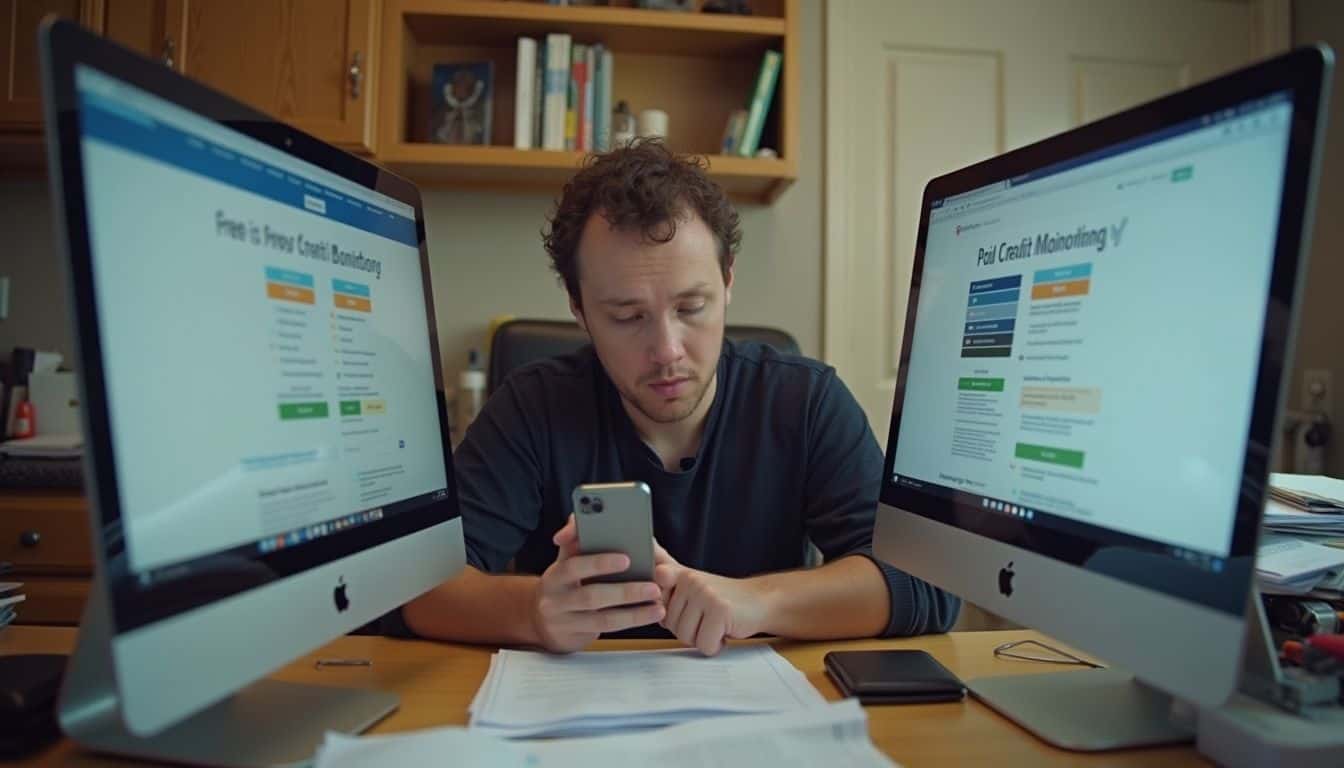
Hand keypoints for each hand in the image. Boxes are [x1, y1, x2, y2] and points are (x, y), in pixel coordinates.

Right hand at [529, 516, 665, 653]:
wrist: (543, 621)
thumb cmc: (565, 584)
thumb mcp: (566, 561)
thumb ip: (576, 540)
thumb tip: (578, 517)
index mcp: (555, 573)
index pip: (573, 565)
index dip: (599, 562)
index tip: (627, 559)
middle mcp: (555, 598)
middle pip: (591, 595)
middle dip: (625, 591)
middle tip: (653, 585)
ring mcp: (563, 621)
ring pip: (602, 618)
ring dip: (633, 612)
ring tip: (658, 602)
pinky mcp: (575, 637)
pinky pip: (606, 630)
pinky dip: (630, 621)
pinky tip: (649, 614)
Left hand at [653, 541, 768, 655]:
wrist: (758, 600)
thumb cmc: (720, 598)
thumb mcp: (690, 582)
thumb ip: (667, 569)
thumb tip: (647, 543)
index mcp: (678, 573)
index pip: (654, 584)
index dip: (660, 602)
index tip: (674, 600)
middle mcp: (689, 579)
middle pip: (670, 624)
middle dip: (688, 630)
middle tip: (706, 618)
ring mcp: (704, 593)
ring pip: (685, 636)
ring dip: (702, 639)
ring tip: (713, 624)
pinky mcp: (719, 610)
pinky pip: (704, 644)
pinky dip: (715, 646)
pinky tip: (723, 632)